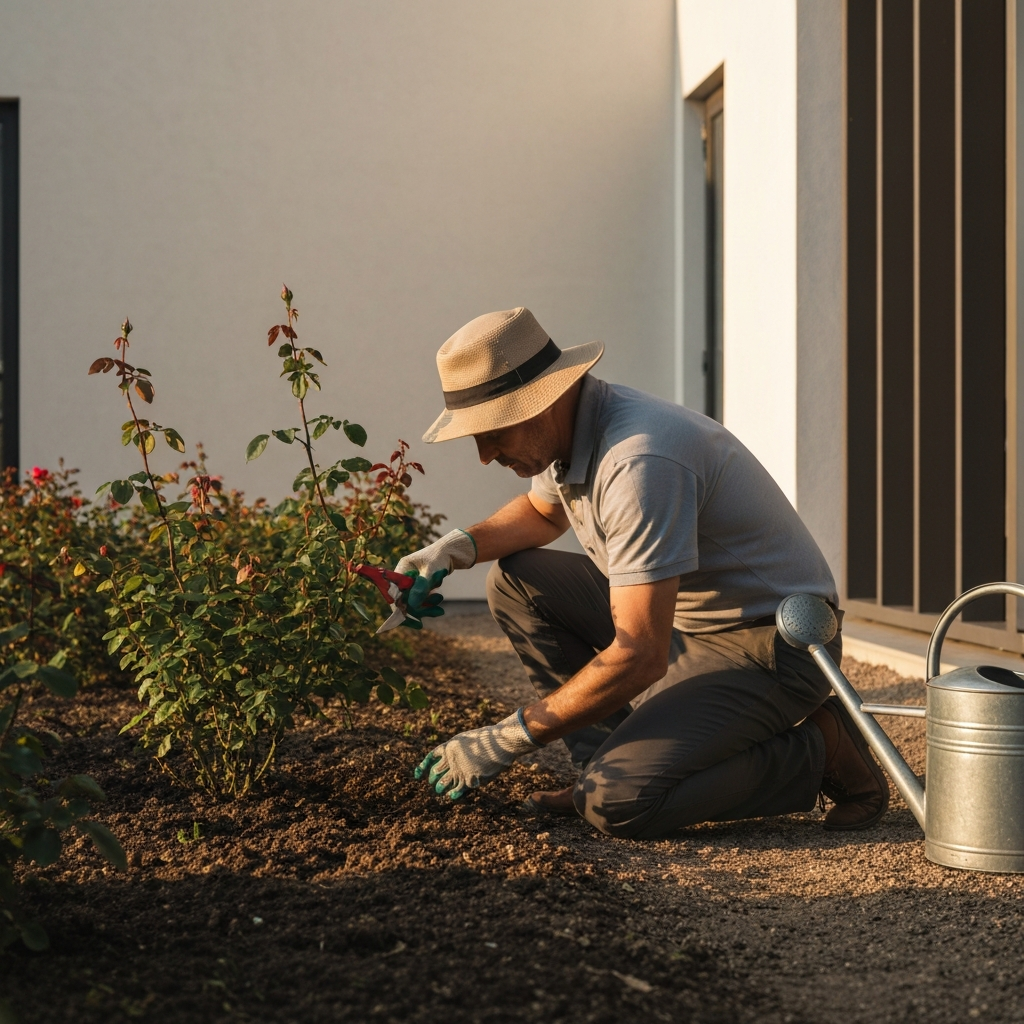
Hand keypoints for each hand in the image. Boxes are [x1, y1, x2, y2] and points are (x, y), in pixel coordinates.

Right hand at [395, 529, 476, 618]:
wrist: (452, 552)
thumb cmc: (439, 557)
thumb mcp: (430, 571)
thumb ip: (421, 587)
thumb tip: (412, 605)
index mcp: (401, 569)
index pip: (394, 592)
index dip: (399, 607)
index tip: (408, 619)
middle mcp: (404, 576)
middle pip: (404, 599)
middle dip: (418, 607)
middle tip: (434, 611)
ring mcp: (412, 582)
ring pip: (414, 601)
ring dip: (426, 605)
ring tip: (440, 599)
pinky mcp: (419, 586)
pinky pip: (421, 600)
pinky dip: (429, 604)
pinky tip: (439, 605)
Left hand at [414, 710, 538, 799]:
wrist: (502, 742)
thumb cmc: (490, 741)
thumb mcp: (470, 741)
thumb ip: (459, 751)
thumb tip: (452, 762)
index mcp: (451, 746)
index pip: (431, 757)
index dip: (423, 766)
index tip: (416, 774)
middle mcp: (452, 758)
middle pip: (436, 771)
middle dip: (434, 779)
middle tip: (433, 784)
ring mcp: (460, 769)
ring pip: (444, 782)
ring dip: (441, 788)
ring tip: (440, 791)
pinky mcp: (469, 778)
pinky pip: (458, 790)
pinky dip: (454, 794)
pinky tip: (452, 797)